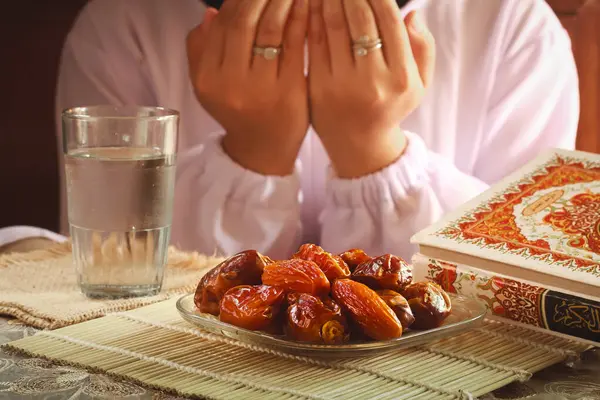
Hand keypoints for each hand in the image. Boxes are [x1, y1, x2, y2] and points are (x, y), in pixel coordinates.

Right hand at [187, 0, 309, 175]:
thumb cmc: (238, 111)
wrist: (262, 150)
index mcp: (208, 77)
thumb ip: (202, 50)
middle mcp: (231, 82)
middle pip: (245, 21)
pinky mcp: (290, 91)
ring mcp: (261, 88)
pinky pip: (295, 45)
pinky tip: (306, 3)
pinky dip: (301, 18)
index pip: (222, 25)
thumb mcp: (208, 86)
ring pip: (271, 29)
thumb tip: (211, 13)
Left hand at [308, 0, 434, 177]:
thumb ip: (422, 47)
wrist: (360, 147)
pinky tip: (313, 4)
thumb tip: (412, 13)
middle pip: (360, 20)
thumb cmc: (390, 108)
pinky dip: (312, 19)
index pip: (389, 21)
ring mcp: (342, 86)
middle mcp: (373, 82)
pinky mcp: (317, 89)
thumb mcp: (419, 84)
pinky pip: (314, 44)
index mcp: (401, 77)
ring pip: (333, 28)